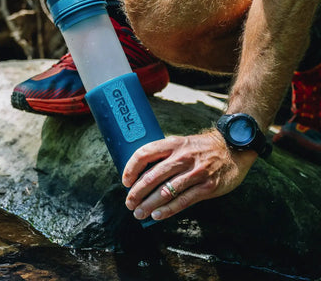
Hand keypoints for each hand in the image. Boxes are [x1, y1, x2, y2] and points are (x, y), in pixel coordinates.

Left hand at [122, 130, 256, 220]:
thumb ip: (165, 156)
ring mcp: (195, 172)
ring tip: (138, 213)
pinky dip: (167, 210)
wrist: (233, 149)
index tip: (126, 181)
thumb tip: (143, 175)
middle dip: (137, 192)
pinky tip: (156, 216)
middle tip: (129, 202)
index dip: (131, 168)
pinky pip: (182, 201)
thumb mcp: (182, 143)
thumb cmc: (201, 148)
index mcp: (173, 144)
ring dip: (148, 204)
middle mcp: (183, 157)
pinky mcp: (207, 187)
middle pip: (152, 176)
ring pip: (165, 191)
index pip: (145, 153)